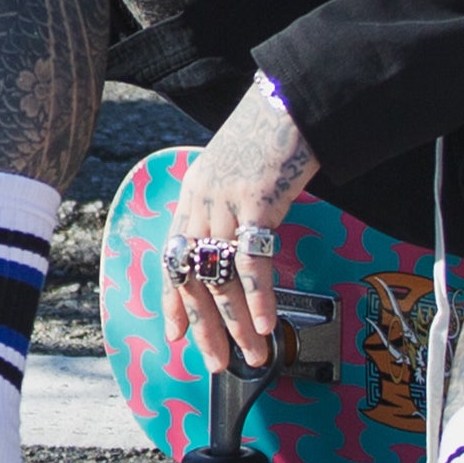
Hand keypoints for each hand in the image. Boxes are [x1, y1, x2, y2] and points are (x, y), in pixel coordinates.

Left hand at [161, 78, 321, 376]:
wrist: (291, 99)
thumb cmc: (271, 136)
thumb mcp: (239, 173)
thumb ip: (233, 209)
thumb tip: (243, 246)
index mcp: (193, 195)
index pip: (172, 259)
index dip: (173, 301)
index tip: (176, 336)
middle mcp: (200, 201)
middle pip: (191, 276)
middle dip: (203, 326)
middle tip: (215, 363)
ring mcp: (224, 201)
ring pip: (219, 276)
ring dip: (235, 323)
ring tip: (250, 354)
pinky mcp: (254, 200)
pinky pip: (251, 261)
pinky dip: (257, 297)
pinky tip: (266, 324)